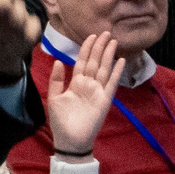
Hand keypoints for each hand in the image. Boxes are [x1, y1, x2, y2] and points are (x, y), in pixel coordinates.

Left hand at [42, 27, 120, 153]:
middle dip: (100, 47)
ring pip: (104, 69)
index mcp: (76, 83)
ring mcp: (98, 91)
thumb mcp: (54, 98)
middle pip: (95, 61)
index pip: (83, 61)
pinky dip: (116, 72)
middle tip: (105, 32)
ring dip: (108, 55)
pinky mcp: (105, 100)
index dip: (87, 48)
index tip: (91, 36)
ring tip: (113, 41)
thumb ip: (56, 80)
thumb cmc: (61, 122)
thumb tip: (59, 61)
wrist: (70, 141)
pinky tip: (120, 60)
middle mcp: (88, 85)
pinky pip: (112, 83)